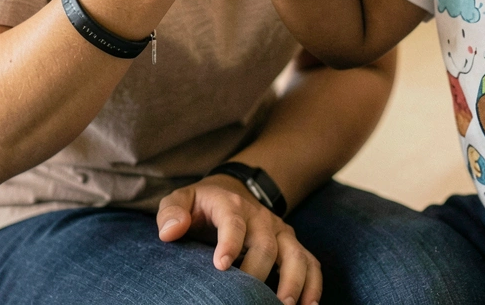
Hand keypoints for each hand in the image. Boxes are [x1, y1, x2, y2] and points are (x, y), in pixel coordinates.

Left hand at [157, 175, 321, 304]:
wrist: (232, 191)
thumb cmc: (202, 205)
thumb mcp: (181, 200)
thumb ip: (171, 212)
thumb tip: (171, 232)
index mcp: (231, 204)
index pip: (233, 221)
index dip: (229, 242)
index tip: (221, 266)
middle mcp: (259, 217)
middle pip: (265, 243)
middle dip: (258, 272)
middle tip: (246, 298)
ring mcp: (279, 231)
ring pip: (294, 253)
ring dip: (292, 280)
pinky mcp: (290, 244)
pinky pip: (310, 262)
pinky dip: (313, 284)